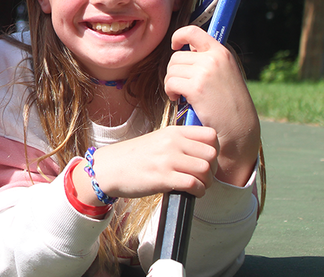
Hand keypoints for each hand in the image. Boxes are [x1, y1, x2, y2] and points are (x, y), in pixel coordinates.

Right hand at [85, 126, 219, 198]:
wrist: (109, 168)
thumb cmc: (134, 157)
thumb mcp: (158, 139)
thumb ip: (179, 142)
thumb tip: (203, 152)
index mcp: (173, 131)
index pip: (210, 135)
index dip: (214, 149)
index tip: (207, 159)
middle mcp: (172, 142)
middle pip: (211, 154)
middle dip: (212, 169)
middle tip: (204, 176)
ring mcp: (168, 160)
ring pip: (205, 170)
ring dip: (206, 182)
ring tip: (197, 185)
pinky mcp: (163, 178)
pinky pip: (194, 184)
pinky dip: (198, 191)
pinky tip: (191, 192)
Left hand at [166, 25, 260, 184]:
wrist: (239, 128)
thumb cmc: (228, 103)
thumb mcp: (225, 73)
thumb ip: (208, 59)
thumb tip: (185, 48)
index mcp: (221, 52)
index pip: (194, 31)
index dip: (179, 35)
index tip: (174, 45)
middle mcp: (214, 58)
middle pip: (176, 57)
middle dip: (174, 72)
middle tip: (181, 86)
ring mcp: (205, 72)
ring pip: (171, 70)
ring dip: (171, 83)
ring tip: (181, 94)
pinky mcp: (196, 88)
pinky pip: (170, 83)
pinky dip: (170, 92)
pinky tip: (178, 99)